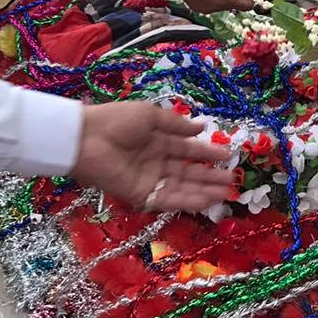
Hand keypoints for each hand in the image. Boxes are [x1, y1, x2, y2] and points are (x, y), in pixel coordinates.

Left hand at [71, 103, 238, 211]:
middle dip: (209, 176)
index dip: (207, 153)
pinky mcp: (139, 194)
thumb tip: (201, 127)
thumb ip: (176, 125)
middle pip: (188, 172)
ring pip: (181, 187)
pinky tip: (205, 201)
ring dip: (203, 191)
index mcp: (157, 140)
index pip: (187, 149)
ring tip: (225, 193)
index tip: (228, 156)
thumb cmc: (116, 121)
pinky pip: (166, 200)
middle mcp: (155, 161)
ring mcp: (148, 179)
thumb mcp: (150, 116)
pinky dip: (186, 201)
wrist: (84, 138)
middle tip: (232, 180)